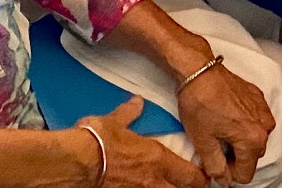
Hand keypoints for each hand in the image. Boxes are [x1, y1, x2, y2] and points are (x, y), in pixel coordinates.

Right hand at [86, 97, 206, 186]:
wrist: (79, 161)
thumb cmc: (98, 140)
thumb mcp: (116, 121)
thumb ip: (130, 113)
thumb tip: (136, 102)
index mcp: (157, 159)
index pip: (191, 176)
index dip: (200, 179)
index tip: (202, 178)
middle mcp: (154, 180)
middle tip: (189, 185)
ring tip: (167, 187)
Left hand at [177, 61, 273, 184]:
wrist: (199, 70)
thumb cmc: (200, 101)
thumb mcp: (203, 142)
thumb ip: (216, 168)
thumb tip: (223, 180)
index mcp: (252, 139)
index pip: (245, 174)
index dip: (227, 172)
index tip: (215, 161)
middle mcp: (264, 126)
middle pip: (252, 157)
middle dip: (235, 156)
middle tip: (214, 142)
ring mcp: (263, 110)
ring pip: (255, 139)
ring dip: (240, 139)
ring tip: (219, 127)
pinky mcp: (258, 98)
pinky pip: (256, 120)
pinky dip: (244, 123)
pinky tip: (226, 116)